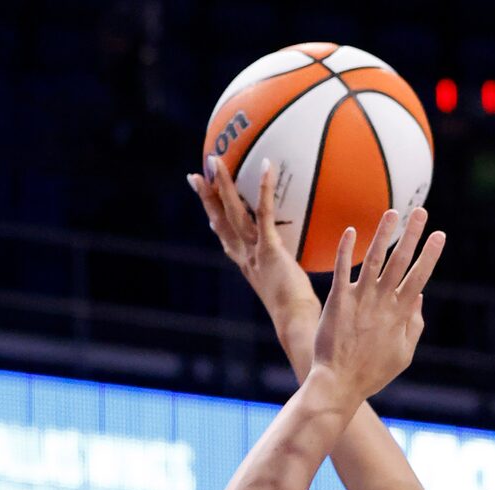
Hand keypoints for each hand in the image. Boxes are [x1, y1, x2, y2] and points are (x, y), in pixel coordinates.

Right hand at [188, 157, 318, 337]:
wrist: (295, 323)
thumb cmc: (297, 314)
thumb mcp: (289, 290)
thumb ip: (289, 276)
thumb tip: (299, 274)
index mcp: (249, 267)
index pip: (227, 240)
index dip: (215, 221)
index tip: (207, 207)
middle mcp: (246, 258)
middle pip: (221, 222)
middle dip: (207, 198)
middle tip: (195, 175)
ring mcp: (255, 252)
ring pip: (233, 213)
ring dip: (223, 186)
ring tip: (215, 161)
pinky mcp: (269, 249)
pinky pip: (264, 213)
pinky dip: (264, 189)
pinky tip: (266, 166)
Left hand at [310, 211, 445, 403]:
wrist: (339, 383)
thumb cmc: (371, 373)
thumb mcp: (403, 355)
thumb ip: (414, 326)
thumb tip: (420, 297)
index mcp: (400, 315)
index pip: (419, 278)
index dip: (430, 256)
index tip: (440, 235)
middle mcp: (382, 303)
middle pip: (401, 262)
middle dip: (413, 235)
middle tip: (421, 211)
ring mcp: (360, 300)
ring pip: (375, 260)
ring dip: (384, 233)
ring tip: (393, 212)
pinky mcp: (338, 300)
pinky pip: (342, 270)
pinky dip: (347, 250)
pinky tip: (352, 230)